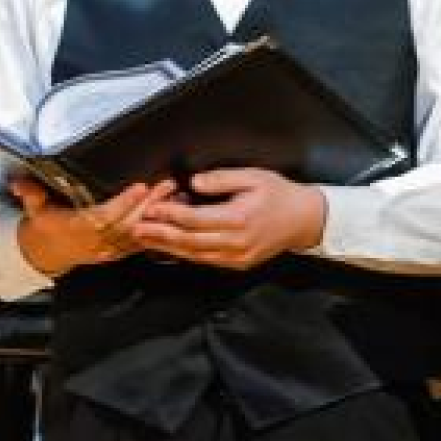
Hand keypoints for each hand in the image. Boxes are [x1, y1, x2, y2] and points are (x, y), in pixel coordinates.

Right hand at [13, 177, 176, 275]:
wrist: (50, 252)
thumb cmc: (47, 225)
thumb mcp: (34, 209)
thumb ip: (31, 194)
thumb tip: (20, 183)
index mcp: (77, 229)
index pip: (103, 217)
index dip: (122, 204)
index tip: (139, 187)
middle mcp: (98, 241)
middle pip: (128, 224)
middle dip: (150, 204)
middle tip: (167, 184)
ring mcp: (112, 248)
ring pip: (140, 233)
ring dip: (159, 215)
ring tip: (177, 195)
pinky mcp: (122, 250)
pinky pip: (143, 242)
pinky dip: (161, 228)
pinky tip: (175, 213)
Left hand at [132, 169, 326, 270]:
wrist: (304, 221)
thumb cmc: (279, 195)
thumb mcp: (253, 177)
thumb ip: (221, 179)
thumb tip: (192, 183)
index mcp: (238, 219)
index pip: (194, 219)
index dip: (170, 213)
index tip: (151, 206)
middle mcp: (236, 242)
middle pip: (189, 241)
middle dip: (160, 235)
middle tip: (136, 228)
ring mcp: (237, 257)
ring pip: (194, 255)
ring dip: (167, 247)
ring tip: (145, 239)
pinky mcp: (237, 264)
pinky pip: (206, 260)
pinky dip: (185, 254)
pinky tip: (170, 247)